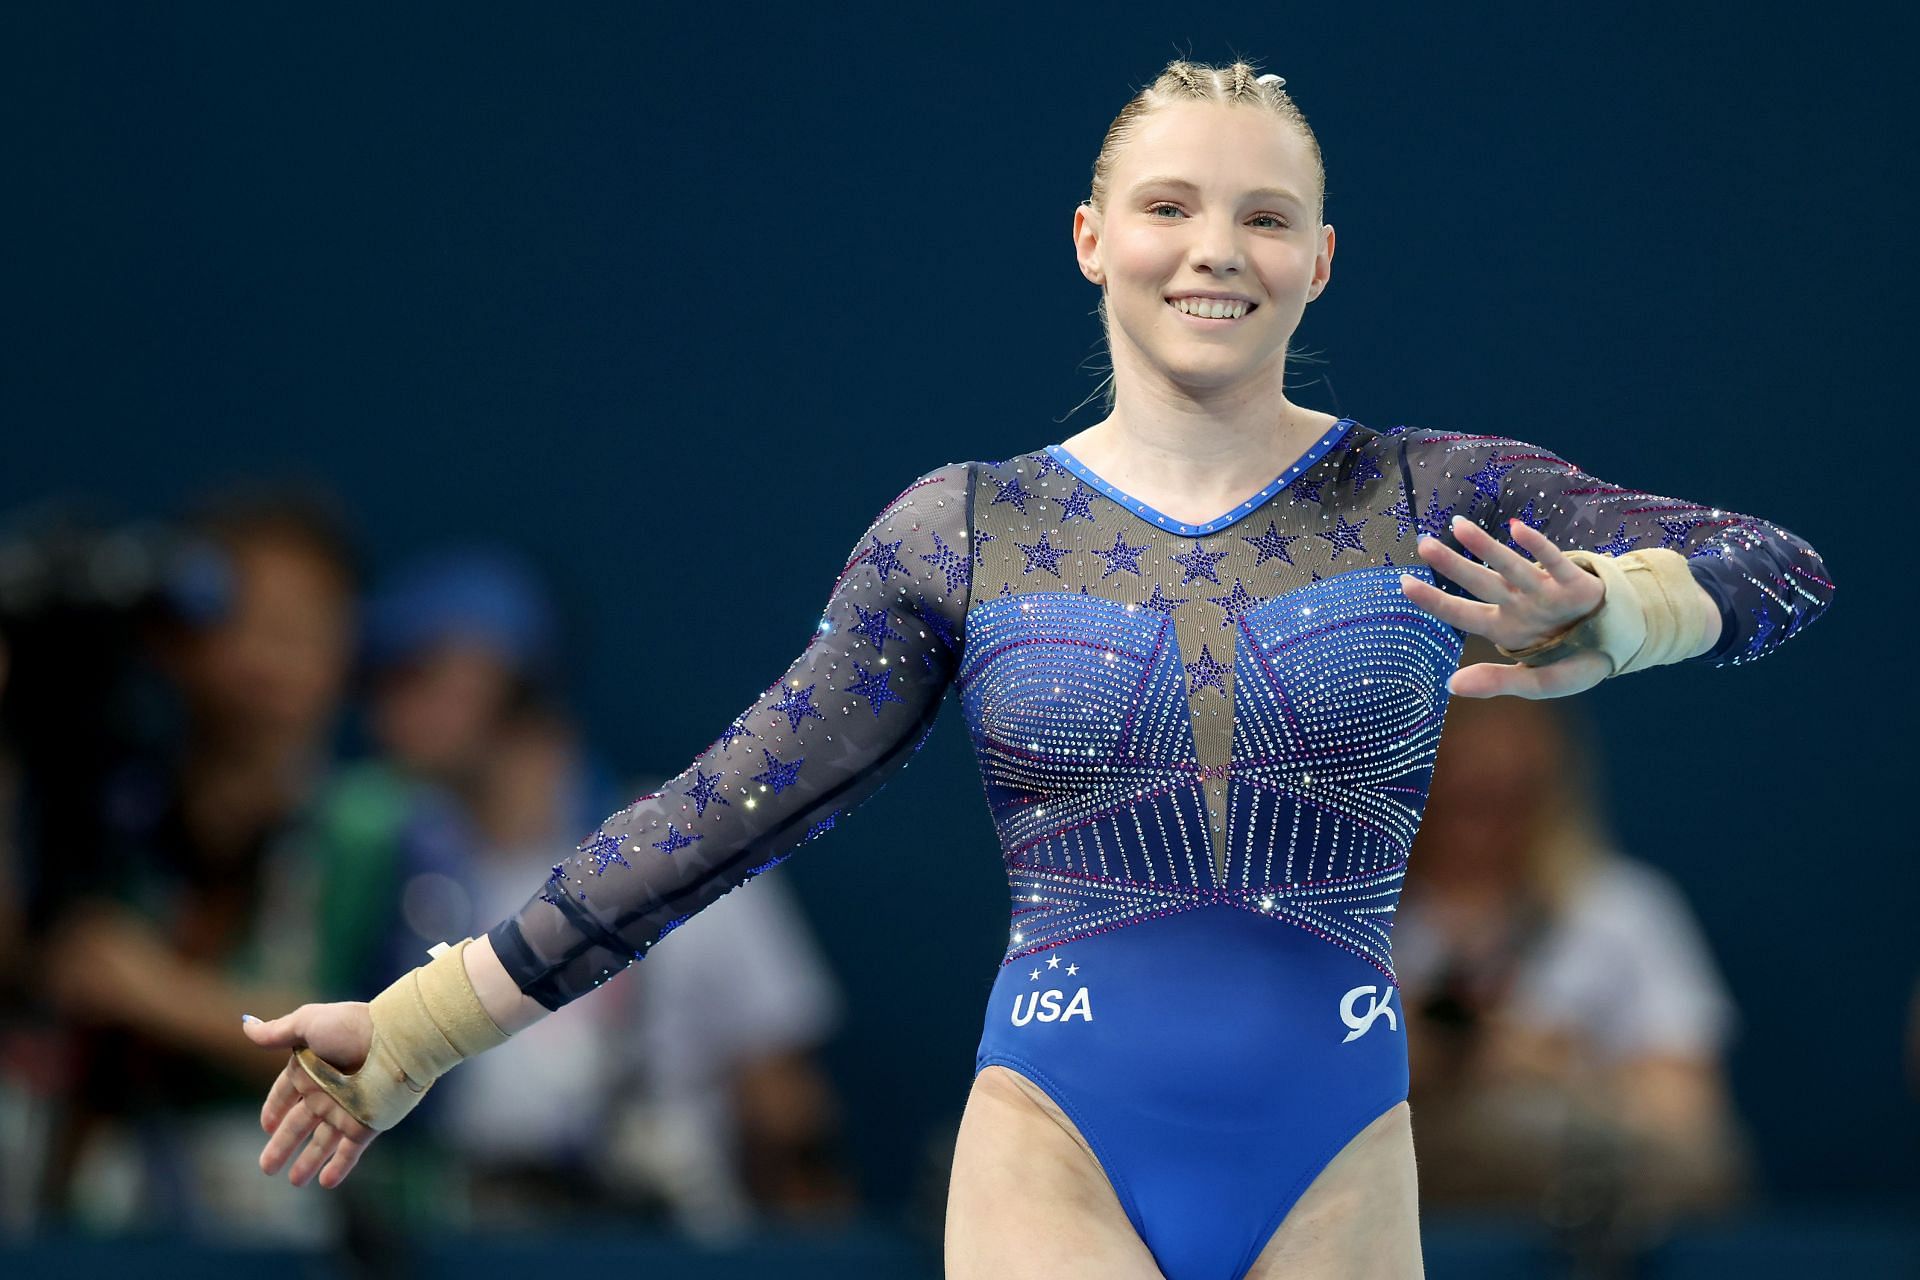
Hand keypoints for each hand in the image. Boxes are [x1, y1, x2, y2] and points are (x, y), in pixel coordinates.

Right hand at [242, 1002, 379, 1188]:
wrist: (397, 1039)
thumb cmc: (351, 1026)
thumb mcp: (308, 1023)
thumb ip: (277, 1031)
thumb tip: (246, 1025)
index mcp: (310, 1069)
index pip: (285, 1094)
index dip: (274, 1109)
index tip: (266, 1126)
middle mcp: (326, 1092)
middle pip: (298, 1125)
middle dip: (282, 1145)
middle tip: (266, 1167)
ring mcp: (347, 1109)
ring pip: (322, 1142)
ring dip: (308, 1162)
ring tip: (294, 1181)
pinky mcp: (367, 1123)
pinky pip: (350, 1150)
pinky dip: (339, 1166)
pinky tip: (326, 1182)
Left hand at [1400, 514, 1610, 699]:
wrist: (1623, 647)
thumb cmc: (1575, 663)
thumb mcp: (1539, 684)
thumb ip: (1497, 682)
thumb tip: (1451, 686)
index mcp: (1505, 629)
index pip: (1462, 614)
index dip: (1434, 600)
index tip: (1404, 584)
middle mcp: (1519, 605)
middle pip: (1479, 582)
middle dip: (1452, 564)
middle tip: (1423, 544)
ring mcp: (1544, 592)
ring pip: (1510, 566)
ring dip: (1486, 547)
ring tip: (1459, 526)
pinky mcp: (1575, 584)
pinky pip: (1554, 563)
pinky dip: (1538, 547)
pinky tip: (1516, 529)